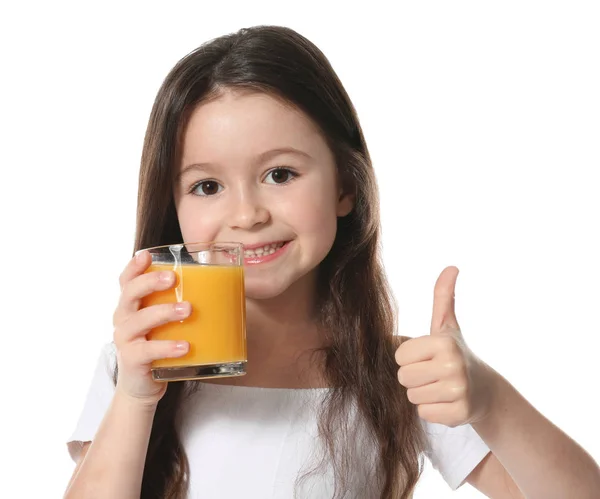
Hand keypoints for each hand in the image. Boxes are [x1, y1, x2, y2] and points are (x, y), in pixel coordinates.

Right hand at [112, 250, 191, 406]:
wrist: (144, 386)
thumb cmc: (159, 345)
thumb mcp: (165, 323)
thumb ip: (181, 303)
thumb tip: (229, 287)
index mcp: (131, 305)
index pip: (127, 281)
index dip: (134, 267)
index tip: (147, 255)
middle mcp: (123, 319)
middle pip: (130, 294)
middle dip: (149, 283)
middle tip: (172, 278)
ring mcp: (125, 340)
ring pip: (139, 321)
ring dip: (164, 312)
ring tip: (187, 309)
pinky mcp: (133, 361)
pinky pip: (148, 351)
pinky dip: (167, 347)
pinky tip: (185, 346)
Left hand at [395, 266, 494, 426]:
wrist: (484, 390)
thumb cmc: (455, 354)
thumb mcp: (447, 325)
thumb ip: (443, 296)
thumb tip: (451, 267)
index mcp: (443, 342)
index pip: (399, 355)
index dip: (410, 358)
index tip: (427, 356)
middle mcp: (452, 365)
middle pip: (403, 377)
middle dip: (414, 377)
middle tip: (434, 374)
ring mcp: (458, 391)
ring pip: (412, 397)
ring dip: (422, 394)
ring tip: (440, 387)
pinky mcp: (459, 414)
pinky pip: (424, 414)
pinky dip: (432, 410)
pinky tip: (447, 402)